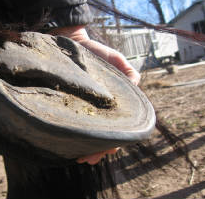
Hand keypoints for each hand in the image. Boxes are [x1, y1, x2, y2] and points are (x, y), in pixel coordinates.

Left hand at [49, 25, 139, 163]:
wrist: (72, 45)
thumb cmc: (96, 52)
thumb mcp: (116, 60)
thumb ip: (130, 73)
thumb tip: (135, 88)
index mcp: (114, 103)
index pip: (119, 127)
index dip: (115, 141)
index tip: (107, 150)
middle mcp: (101, 108)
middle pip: (104, 134)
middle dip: (98, 149)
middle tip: (89, 159)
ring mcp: (86, 108)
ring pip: (90, 132)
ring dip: (87, 148)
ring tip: (81, 158)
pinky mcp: (72, 105)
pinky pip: (74, 123)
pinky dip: (74, 135)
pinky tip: (69, 146)